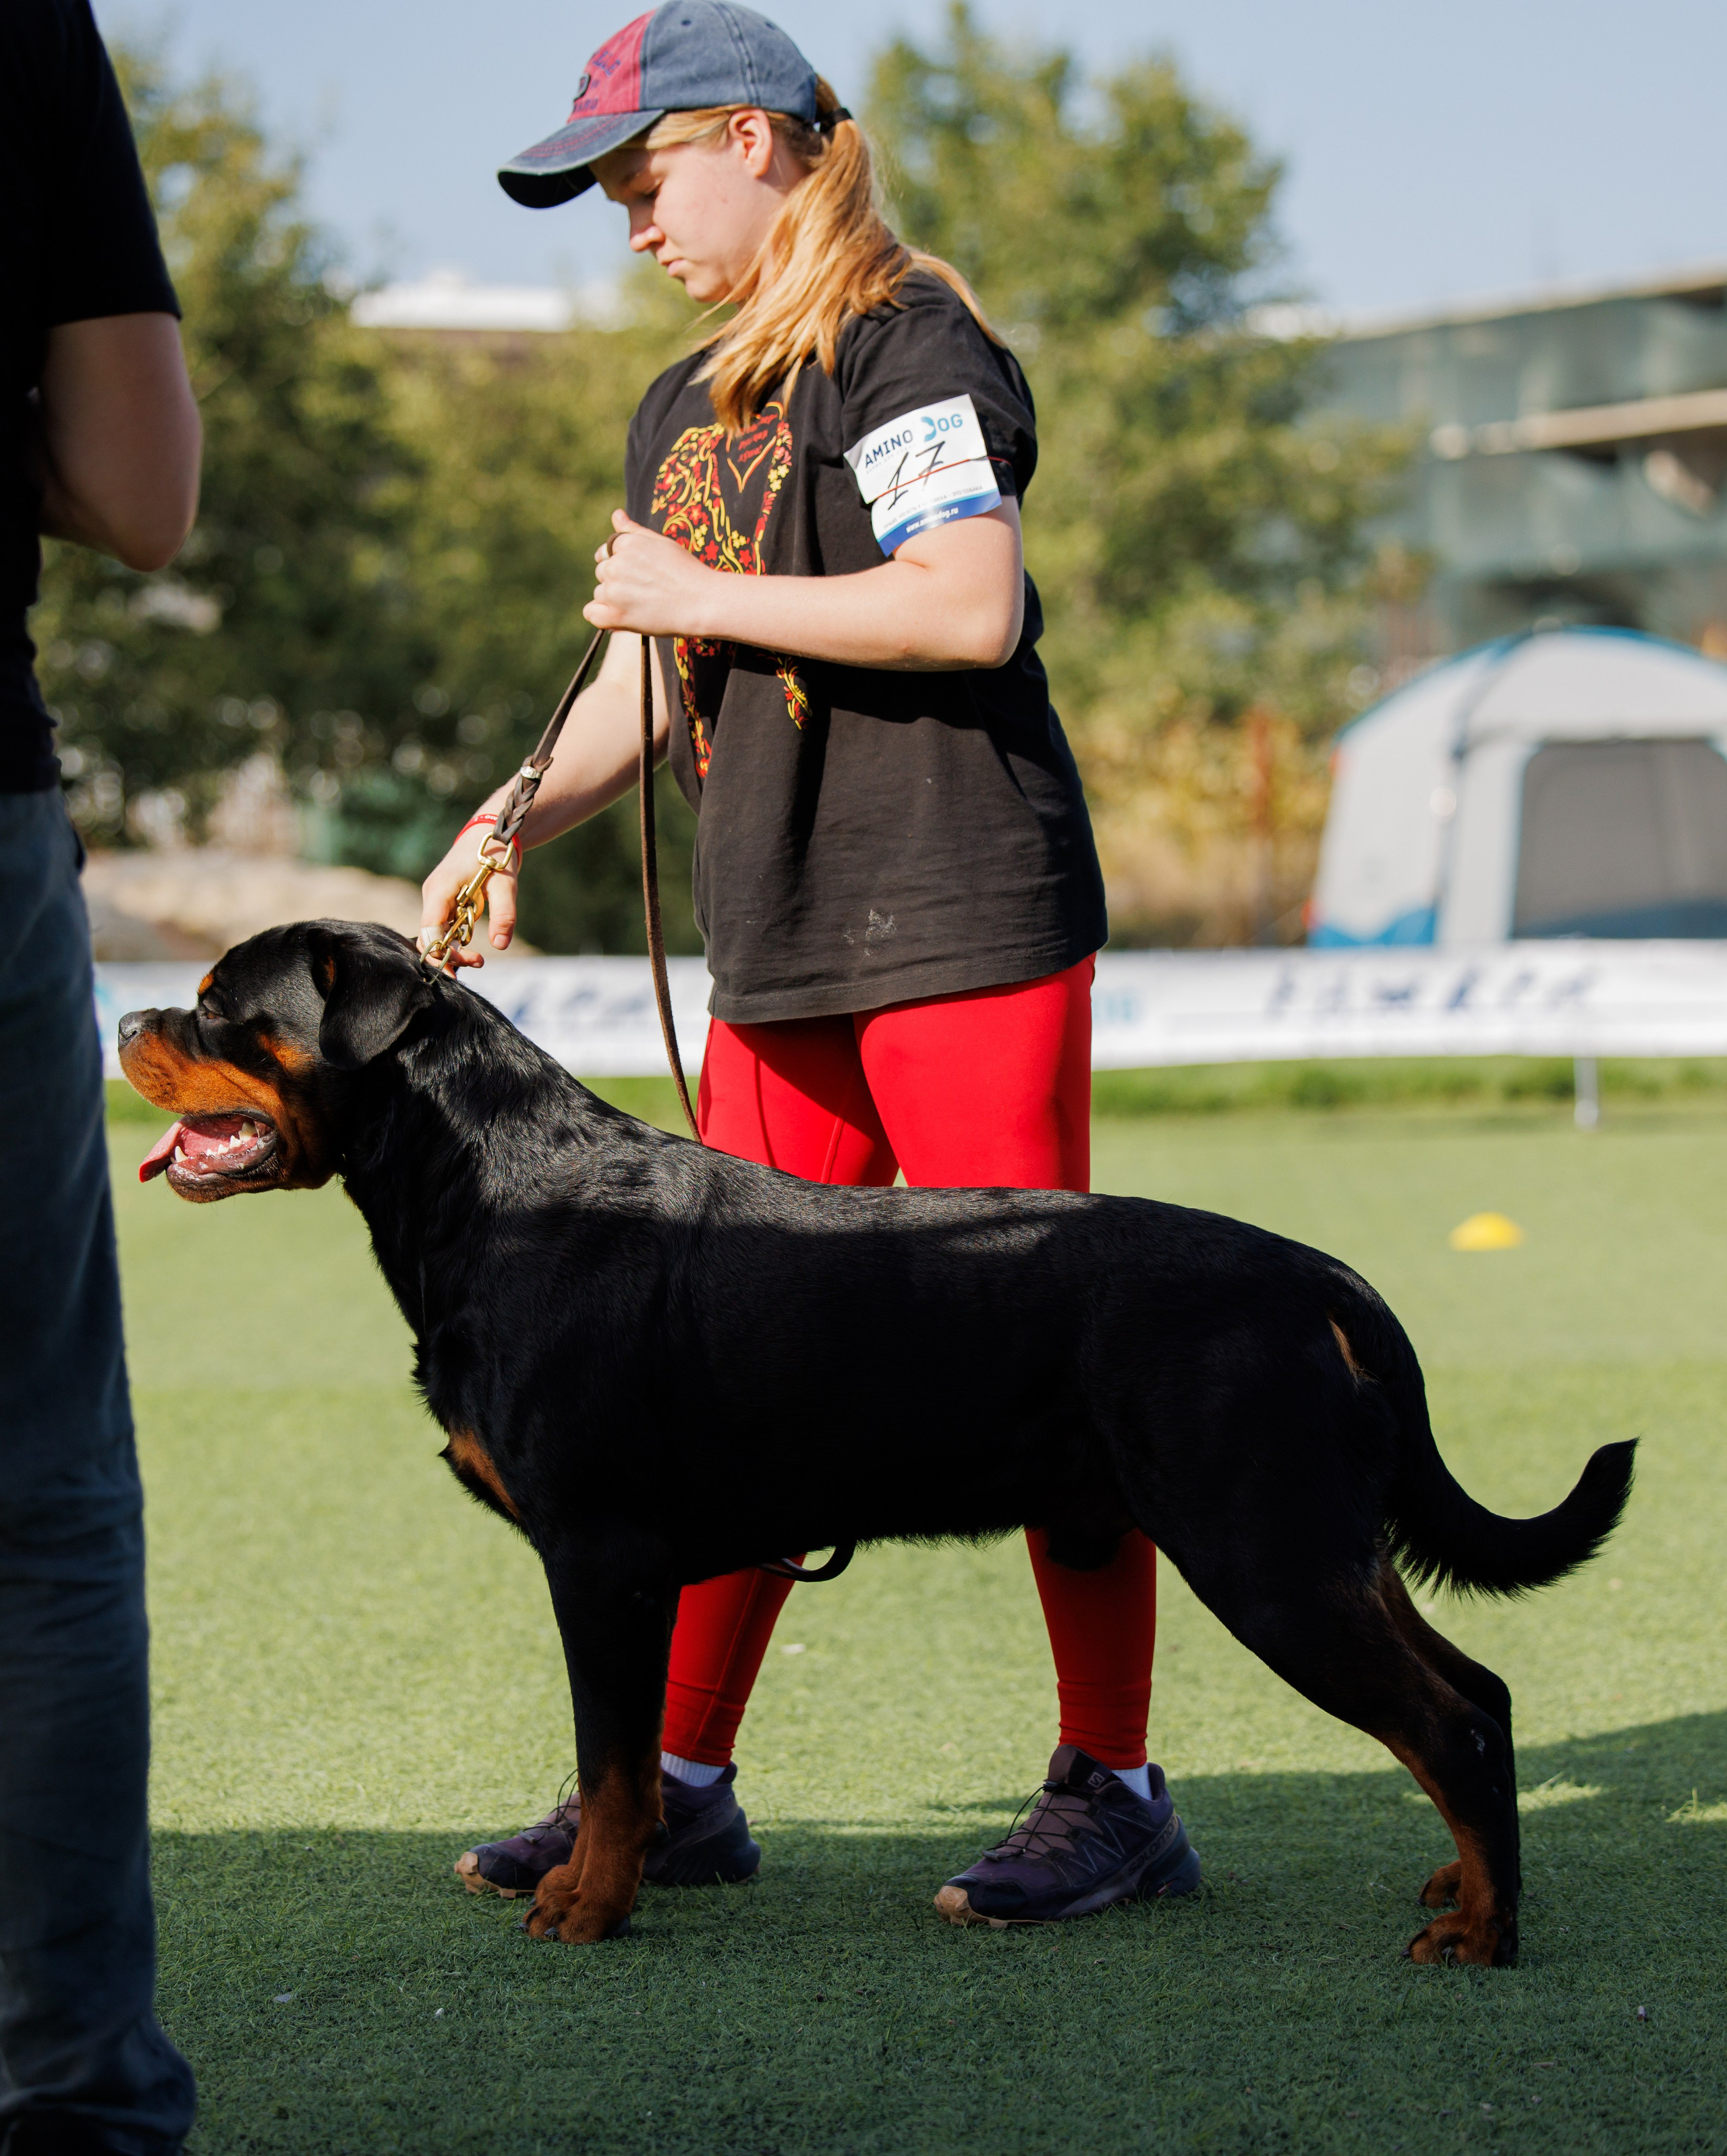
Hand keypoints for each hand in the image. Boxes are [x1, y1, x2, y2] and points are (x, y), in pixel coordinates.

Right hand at [419, 823, 517, 969]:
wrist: (488, 834)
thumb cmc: (496, 855)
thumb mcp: (506, 884)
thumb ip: (504, 914)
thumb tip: (500, 946)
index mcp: (441, 888)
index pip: (430, 928)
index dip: (442, 950)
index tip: (467, 961)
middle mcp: (432, 895)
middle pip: (428, 936)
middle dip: (447, 956)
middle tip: (477, 963)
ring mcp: (435, 900)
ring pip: (434, 935)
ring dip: (452, 951)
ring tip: (478, 961)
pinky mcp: (442, 903)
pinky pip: (442, 928)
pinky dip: (454, 942)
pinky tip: (471, 952)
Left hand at [584, 510, 725, 636]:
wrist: (703, 602)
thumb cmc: (686, 572)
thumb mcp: (661, 543)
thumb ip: (633, 530)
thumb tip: (616, 515)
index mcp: (625, 544)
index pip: (607, 553)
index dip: (624, 565)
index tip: (642, 575)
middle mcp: (615, 565)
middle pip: (603, 573)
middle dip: (618, 581)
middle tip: (646, 590)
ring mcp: (613, 591)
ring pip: (600, 594)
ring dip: (614, 600)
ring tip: (643, 604)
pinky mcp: (615, 616)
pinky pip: (591, 613)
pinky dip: (602, 616)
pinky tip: (620, 617)